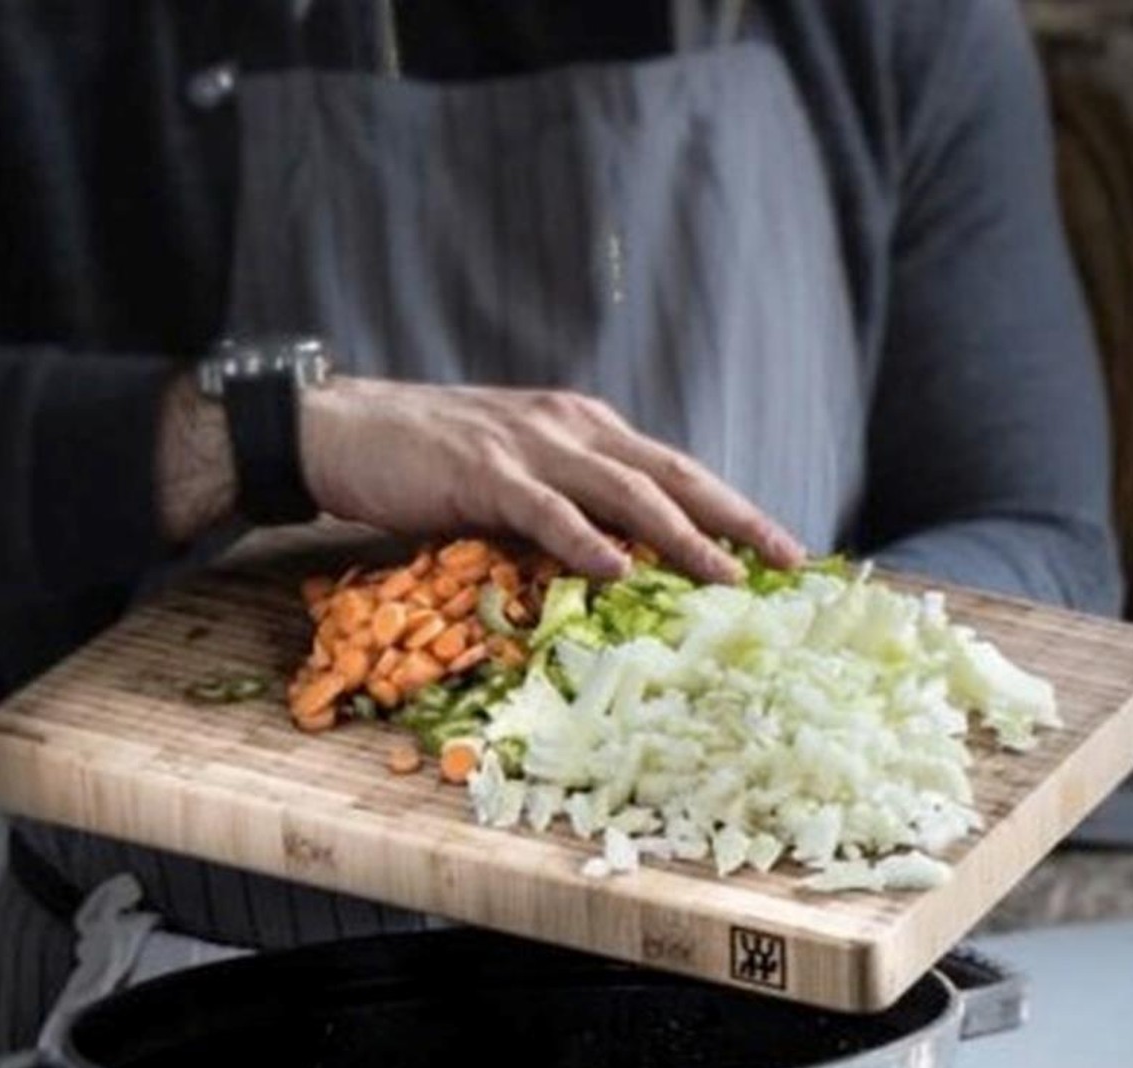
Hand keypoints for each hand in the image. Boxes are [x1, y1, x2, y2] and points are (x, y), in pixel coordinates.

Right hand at [298, 378, 803, 582]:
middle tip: (786, 560)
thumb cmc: (433, 459)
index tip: (778, 547)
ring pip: (624, 491)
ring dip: (681, 535)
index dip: (730, 507)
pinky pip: (548, 509)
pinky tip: (619, 568)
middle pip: (672, 474)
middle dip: (735, 518)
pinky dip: (586, 539)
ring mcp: (530, 447)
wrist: (347, 430)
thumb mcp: (518, 471)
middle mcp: (571, 427)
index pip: (673, 468)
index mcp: (584, 426)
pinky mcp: (484, 472)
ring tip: (725, 576)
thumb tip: (620, 556)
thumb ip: (570, 500)